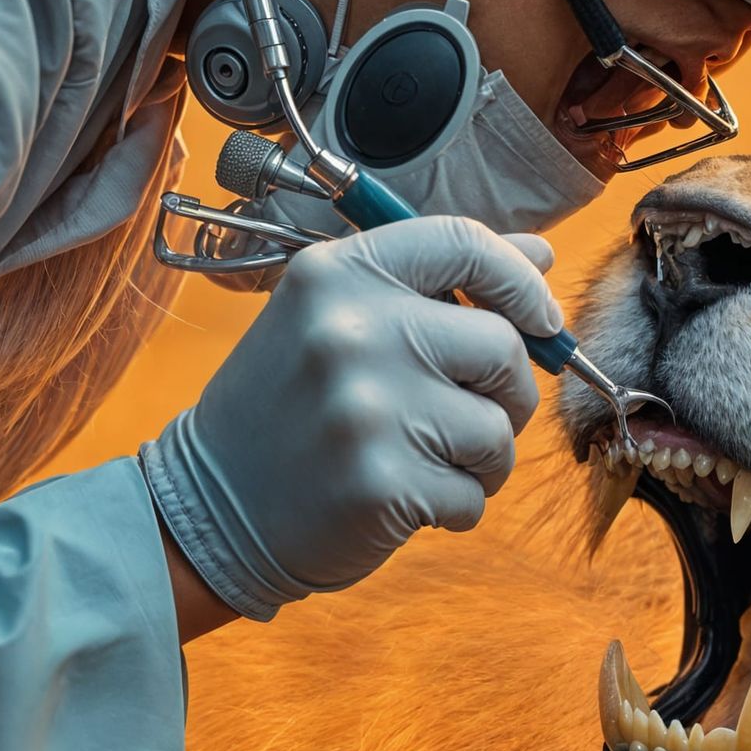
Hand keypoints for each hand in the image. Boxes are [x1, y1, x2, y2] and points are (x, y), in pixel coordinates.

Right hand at [141, 216, 561, 619]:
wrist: (210, 508)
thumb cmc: (292, 407)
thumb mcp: (342, 320)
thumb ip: (440, 281)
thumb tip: (538, 255)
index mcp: (340, 274)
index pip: (465, 242)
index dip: (521, 281)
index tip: (540, 319)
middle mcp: (352, 329)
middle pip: (503, 344)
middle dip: (510, 389)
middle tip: (475, 415)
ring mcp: (367, 407)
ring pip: (498, 428)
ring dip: (484, 458)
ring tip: (429, 462)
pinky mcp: (382, 482)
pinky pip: (474, 494)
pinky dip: (455, 506)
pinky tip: (405, 499)